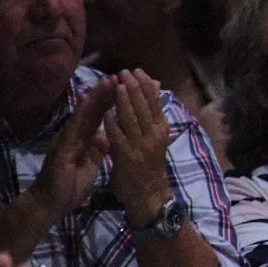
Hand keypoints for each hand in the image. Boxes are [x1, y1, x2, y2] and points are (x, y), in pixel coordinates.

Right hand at [28, 78, 115, 222]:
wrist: (52, 203)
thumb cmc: (71, 184)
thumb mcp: (91, 162)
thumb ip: (98, 148)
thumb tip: (107, 137)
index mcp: (85, 138)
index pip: (101, 116)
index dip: (114, 101)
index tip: (129, 88)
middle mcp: (75, 133)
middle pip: (94, 110)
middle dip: (107, 92)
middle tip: (121, 74)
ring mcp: (68, 138)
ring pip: (84, 113)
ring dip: (96, 96)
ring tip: (108, 80)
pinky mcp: (63, 146)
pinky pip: (75, 127)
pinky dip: (82, 113)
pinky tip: (88, 101)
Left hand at [103, 71, 173, 228]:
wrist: (148, 196)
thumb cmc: (149, 165)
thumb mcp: (154, 138)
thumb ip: (150, 117)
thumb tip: (153, 93)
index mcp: (160, 129)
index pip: (154, 102)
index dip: (145, 86)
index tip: (137, 71)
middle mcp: (153, 136)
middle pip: (143, 107)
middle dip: (134, 88)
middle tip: (125, 72)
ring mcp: (140, 146)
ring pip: (131, 119)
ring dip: (124, 101)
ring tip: (118, 85)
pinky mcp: (127, 157)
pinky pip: (119, 137)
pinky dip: (113, 124)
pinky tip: (107, 113)